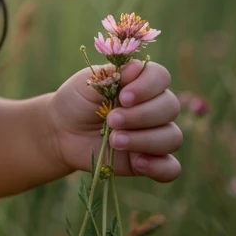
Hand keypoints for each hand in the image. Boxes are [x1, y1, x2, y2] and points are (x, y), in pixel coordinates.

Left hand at [45, 58, 181, 181]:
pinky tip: (137, 162)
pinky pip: (171, 168)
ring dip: (145, 140)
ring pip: (172, 137)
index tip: (123, 97)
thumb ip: (112, 75)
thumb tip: (136, 67)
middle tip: (111, 120)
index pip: (161, 77)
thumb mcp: (88, 82)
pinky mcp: (151, 161)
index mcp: (141, 82)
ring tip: (114, 140)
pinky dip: (159, 166)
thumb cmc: (77, 101)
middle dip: (141, 115)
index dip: (147, 86)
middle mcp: (154, 107)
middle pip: (170, 108)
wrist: (62, 131)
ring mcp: (155, 135)